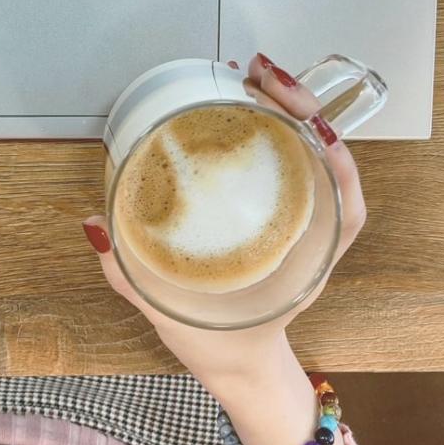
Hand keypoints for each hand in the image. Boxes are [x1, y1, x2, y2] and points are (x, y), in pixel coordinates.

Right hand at [85, 51, 366, 392]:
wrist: (237, 368)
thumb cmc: (218, 343)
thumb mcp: (172, 314)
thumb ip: (130, 274)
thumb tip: (99, 224)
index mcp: (301, 266)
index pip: (344, 210)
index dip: (338, 164)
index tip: (315, 127)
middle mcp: (309, 236)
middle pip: (326, 163)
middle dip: (302, 110)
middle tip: (263, 75)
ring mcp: (298, 222)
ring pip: (309, 156)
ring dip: (290, 111)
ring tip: (256, 76)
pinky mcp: (277, 213)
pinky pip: (287, 165)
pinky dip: (275, 129)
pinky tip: (253, 104)